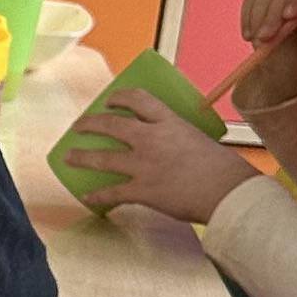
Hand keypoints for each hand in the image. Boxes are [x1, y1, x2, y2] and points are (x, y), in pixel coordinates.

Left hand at [66, 84, 254, 223]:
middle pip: (111, 124)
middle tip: (78, 127)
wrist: (227, 192)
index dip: (119, 98)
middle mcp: (151, 139)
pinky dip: (97, 196)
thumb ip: (181, 139)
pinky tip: (87, 198)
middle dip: (90, 124)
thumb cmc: (224, 168)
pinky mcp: (142, 190)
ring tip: (68, 156)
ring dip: (82, 156)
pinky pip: (112, 193)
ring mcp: (144, 165)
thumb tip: (176, 147)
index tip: (109, 101)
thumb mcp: (201, 140)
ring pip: (103, 157)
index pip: (138, 99)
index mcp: (169, 122)